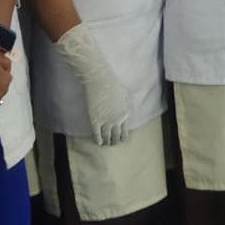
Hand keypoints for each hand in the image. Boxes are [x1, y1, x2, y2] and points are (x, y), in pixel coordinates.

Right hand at [54, 22, 133, 144]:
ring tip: (106, 144)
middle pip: (116, 135)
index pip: (125, 130)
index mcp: (126, 113)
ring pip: (107, 136)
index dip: (122, 136)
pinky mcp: (95, 120)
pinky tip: (98, 142)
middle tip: (113, 144)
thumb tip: (128, 107)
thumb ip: (127, 102)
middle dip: (115, 141)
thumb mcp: (126, 93)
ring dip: (107, 142)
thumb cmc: (113, 83)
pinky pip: (97, 134)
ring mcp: (106, 121)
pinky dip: (98, 140)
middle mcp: (117, 120)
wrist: (101, 80)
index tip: (120, 139)